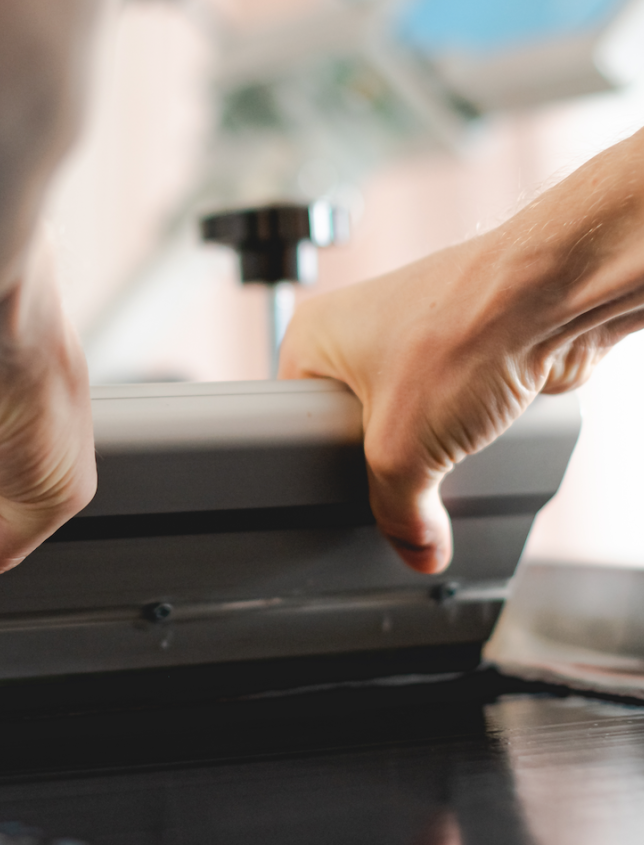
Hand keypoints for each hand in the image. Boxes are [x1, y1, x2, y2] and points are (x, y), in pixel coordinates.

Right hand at [279, 229, 618, 574]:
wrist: (552, 296)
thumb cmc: (465, 328)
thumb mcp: (401, 451)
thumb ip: (398, 515)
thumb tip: (415, 548)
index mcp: (312, 336)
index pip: (292, 425)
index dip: (317, 469)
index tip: (342, 498)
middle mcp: (358, 328)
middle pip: (354, 431)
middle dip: (383, 464)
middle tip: (397, 476)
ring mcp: (414, 337)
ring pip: (409, 422)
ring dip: (431, 447)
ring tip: (445, 448)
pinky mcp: (464, 350)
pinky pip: (452, 412)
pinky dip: (468, 430)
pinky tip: (479, 435)